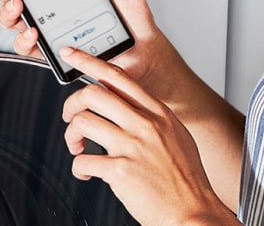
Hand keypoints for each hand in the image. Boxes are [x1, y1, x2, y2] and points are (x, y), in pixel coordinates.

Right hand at [0, 0, 165, 87]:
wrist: (141, 42)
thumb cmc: (129, 6)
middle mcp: (50, 3)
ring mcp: (48, 26)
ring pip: (11, 20)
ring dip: (7, 11)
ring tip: (19, 5)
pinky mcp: (52, 49)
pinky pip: (27, 46)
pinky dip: (25, 39)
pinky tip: (34, 31)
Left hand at [60, 47, 238, 225]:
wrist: (193, 212)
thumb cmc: (185, 178)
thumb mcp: (176, 134)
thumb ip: (152, 117)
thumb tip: (127, 105)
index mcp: (157, 112)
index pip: (118, 77)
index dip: (90, 62)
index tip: (72, 54)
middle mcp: (144, 124)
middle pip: (93, 94)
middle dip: (72, 104)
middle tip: (70, 116)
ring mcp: (132, 146)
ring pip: (83, 122)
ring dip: (72, 136)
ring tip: (78, 146)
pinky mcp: (120, 171)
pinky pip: (83, 159)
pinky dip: (79, 167)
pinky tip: (87, 172)